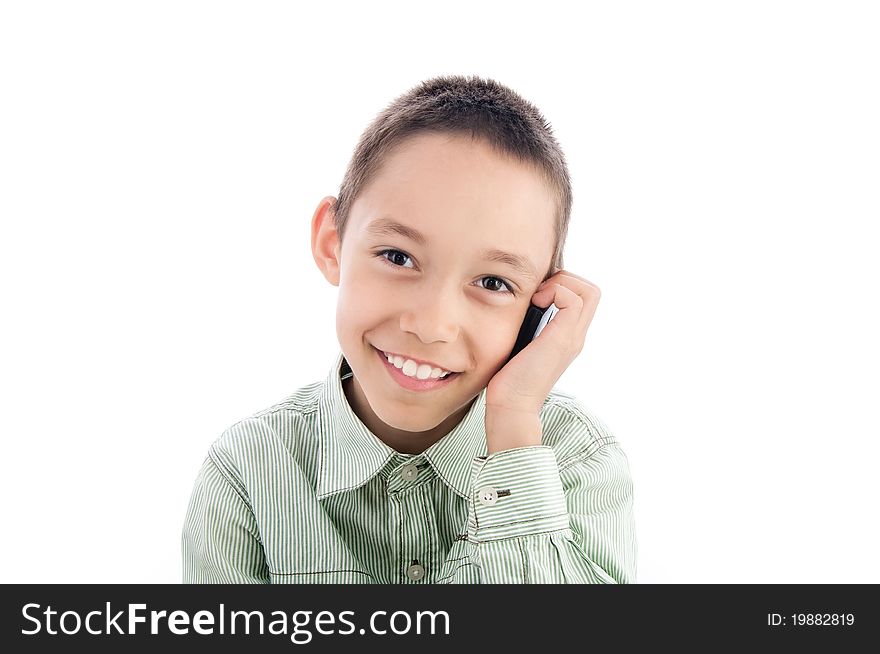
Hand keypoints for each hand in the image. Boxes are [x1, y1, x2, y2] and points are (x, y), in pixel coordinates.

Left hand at [484, 270, 600, 451]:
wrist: (511, 406)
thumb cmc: (509, 379)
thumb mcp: (521, 344)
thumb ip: (527, 327)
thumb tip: (518, 307)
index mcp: (567, 336)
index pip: (583, 297)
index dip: (562, 285)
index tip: (536, 296)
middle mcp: (576, 336)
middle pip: (591, 291)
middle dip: (564, 280)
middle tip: (538, 294)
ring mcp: (572, 337)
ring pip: (588, 291)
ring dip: (560, 284)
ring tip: (538, 299)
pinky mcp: (562, 338)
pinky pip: (573, 299)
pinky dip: (554, 292)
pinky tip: (535, 305)